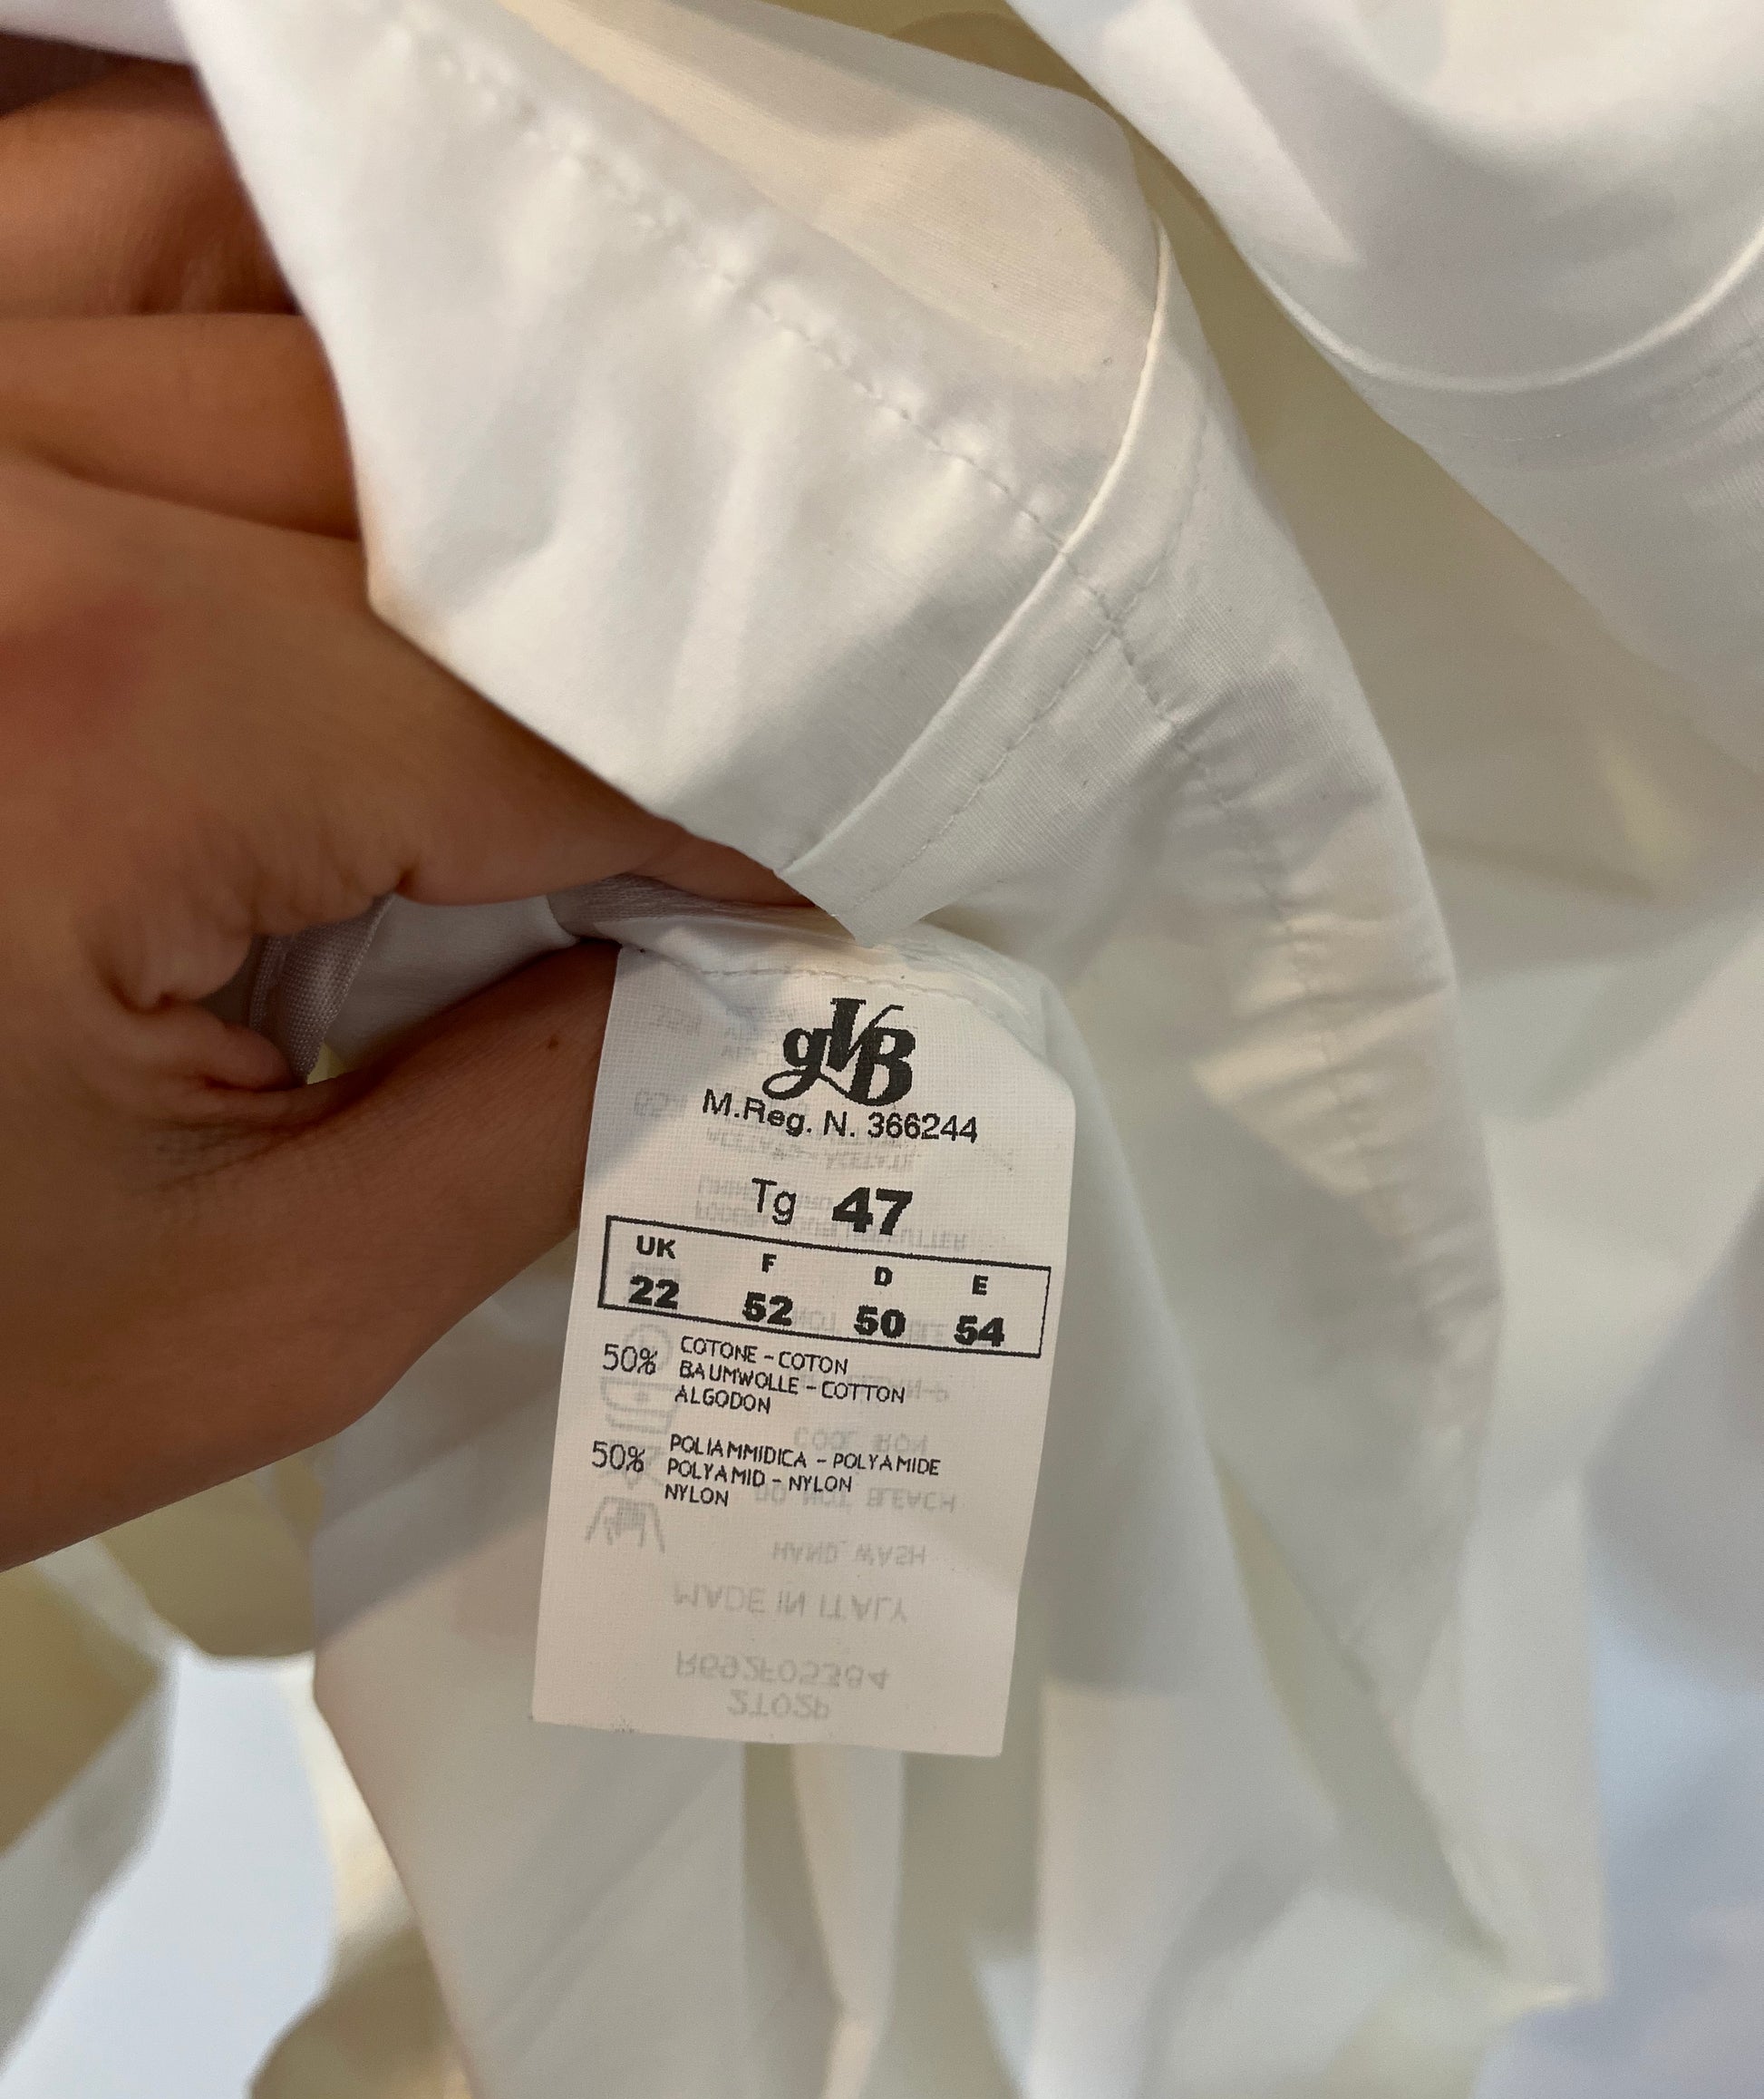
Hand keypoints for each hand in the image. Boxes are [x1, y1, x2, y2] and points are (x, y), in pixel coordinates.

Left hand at [0, 62, 793, 1568]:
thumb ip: (542, 1116)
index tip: (836, 877)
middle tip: (704, 795)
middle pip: (436, 476)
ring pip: (262, 277)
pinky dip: (233, 307)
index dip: (728, 810)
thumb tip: (724, 969)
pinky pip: (67, 225)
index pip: (540, 719)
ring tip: (525, 629)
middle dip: (614, 640)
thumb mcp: (262, 1301)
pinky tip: (326, 469)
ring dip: (435, 434)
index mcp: (96, 713)